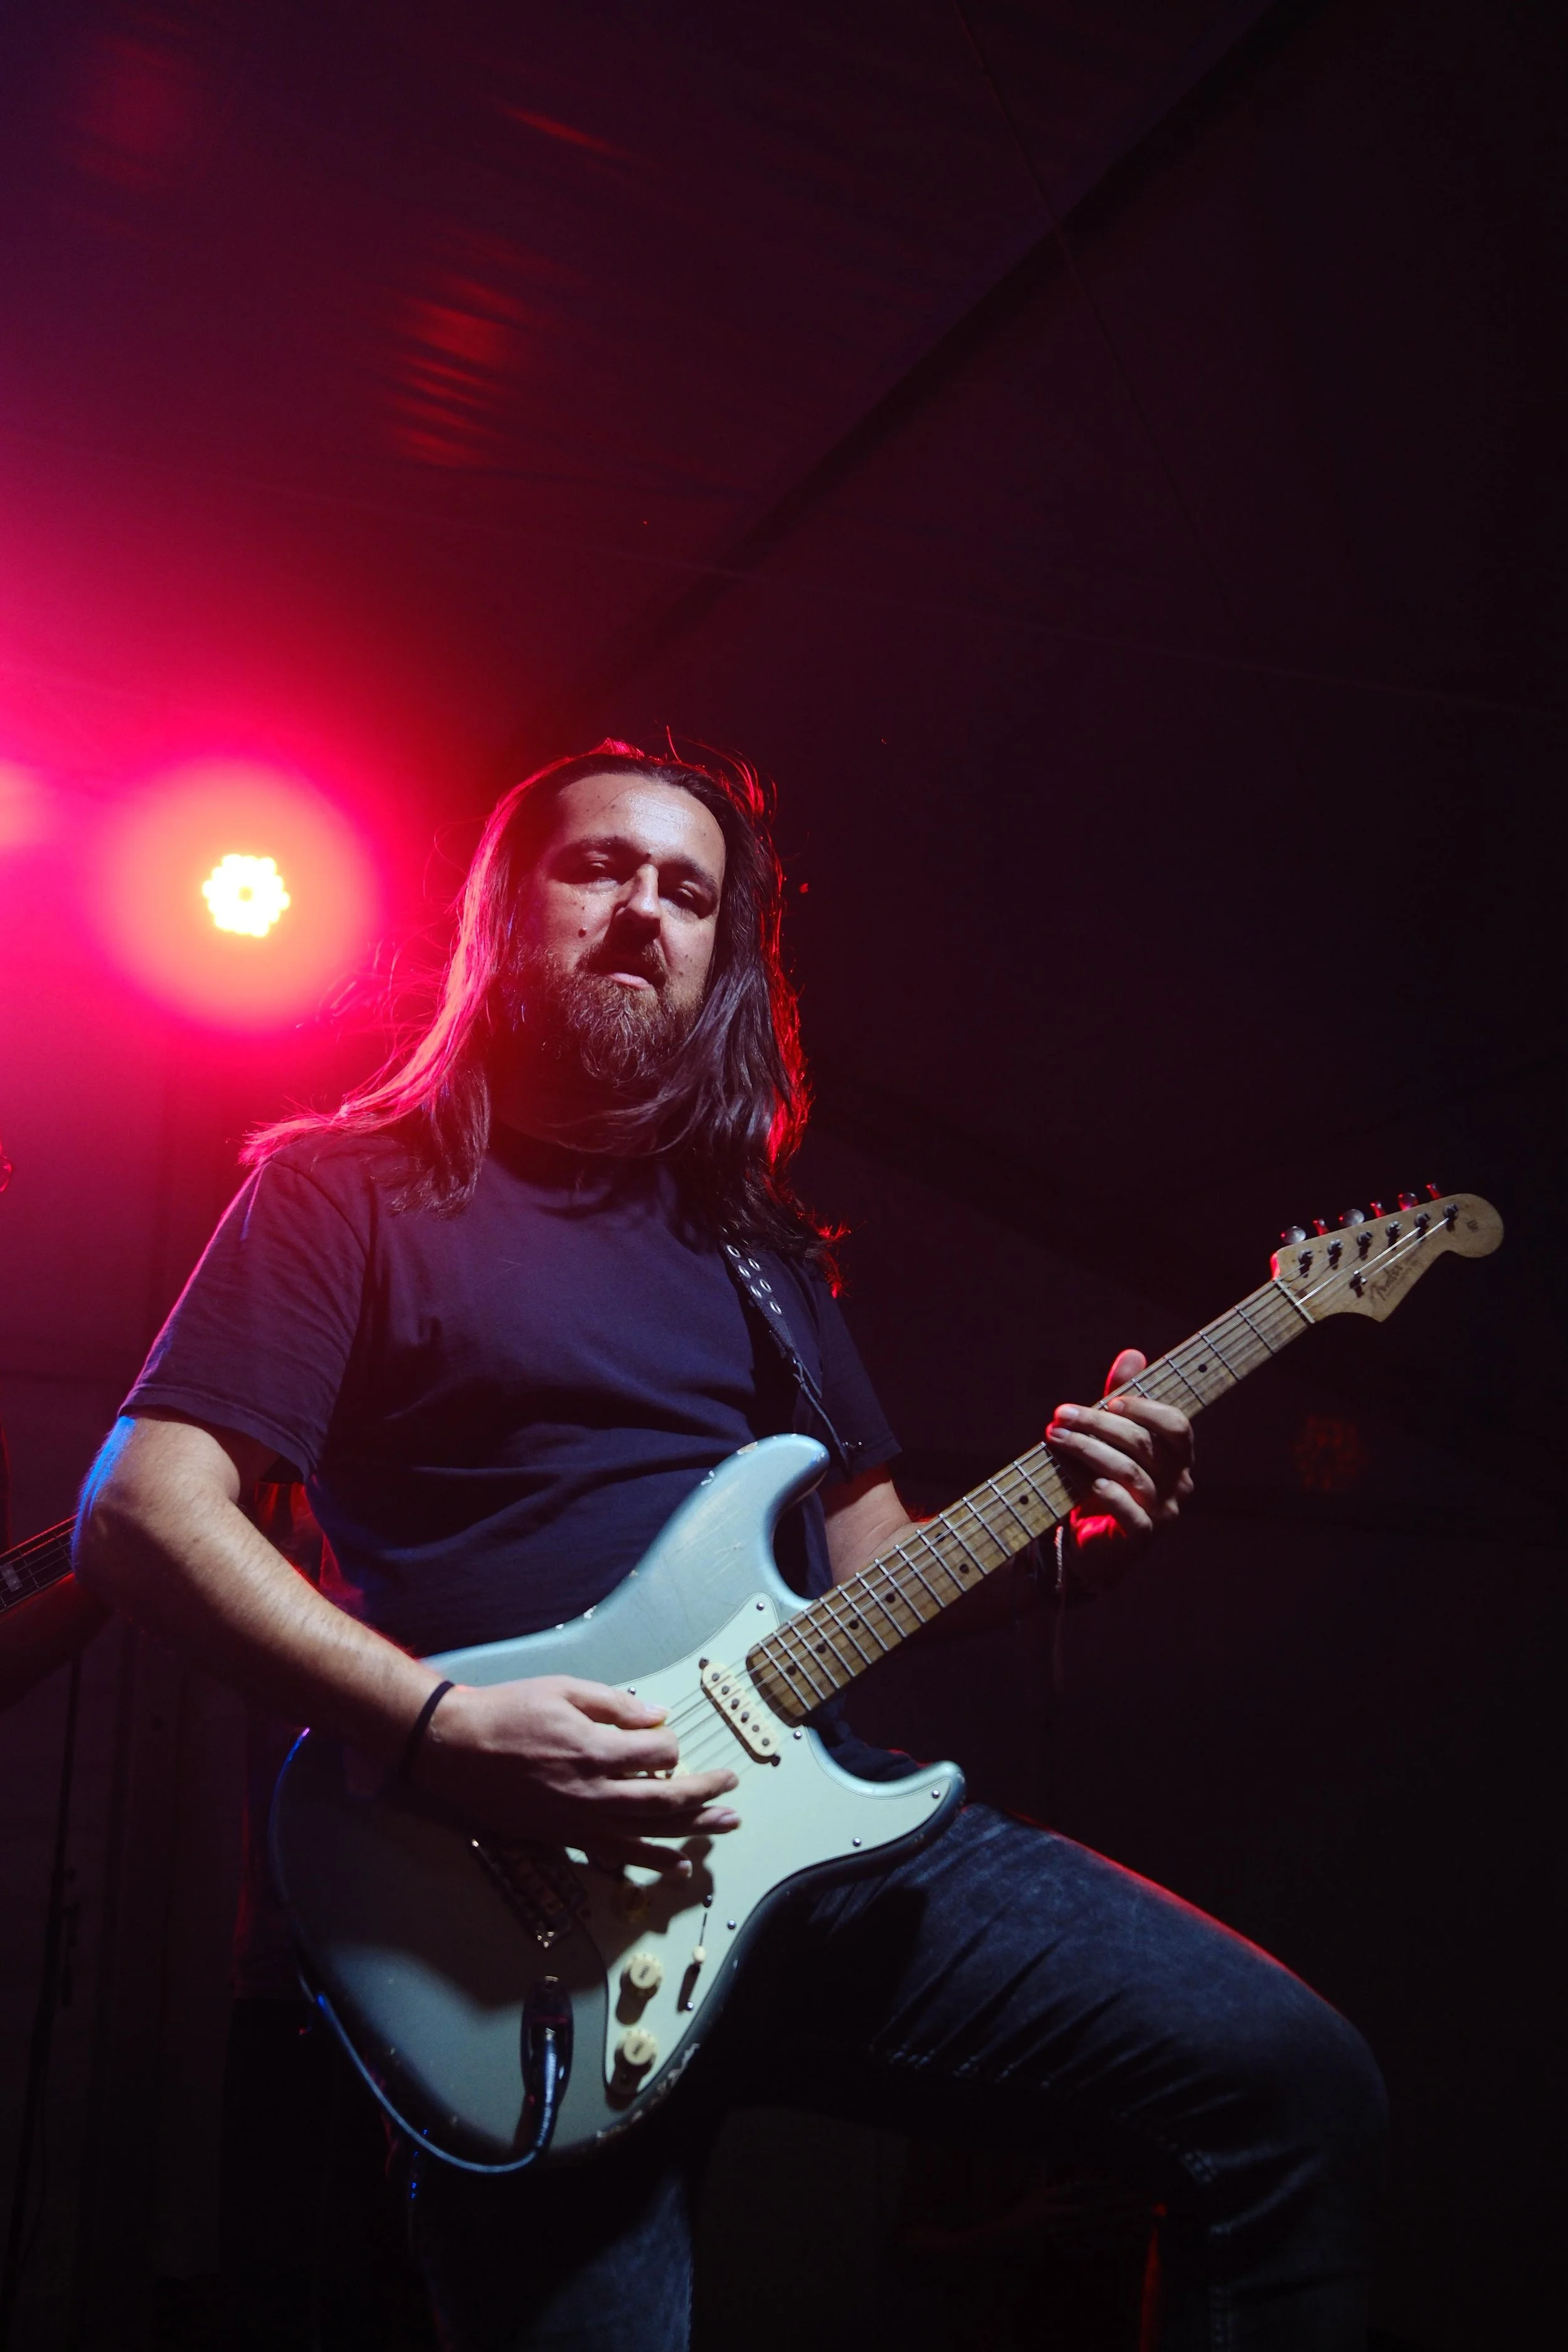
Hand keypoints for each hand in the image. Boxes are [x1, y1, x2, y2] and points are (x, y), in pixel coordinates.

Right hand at [412, 1675, 740, 1874]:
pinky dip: (650, 1862)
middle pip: (664, 1799)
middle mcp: (592, 1792)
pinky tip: (677, 1865)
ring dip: (692, 1828)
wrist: (454, 1749)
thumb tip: (657, 1715)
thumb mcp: (562, 1689)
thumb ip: (613, 1704)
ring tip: (726, 1824)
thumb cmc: (507, 1712)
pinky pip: (617, 1855)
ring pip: (649, 1832)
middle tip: (732, 1785)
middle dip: (704, 1792)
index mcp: (592, 1749)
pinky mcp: (565, 1838)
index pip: (656, 1752)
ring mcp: (579, 1821)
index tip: (665, 1735)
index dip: (670, 1743)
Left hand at [1046, 1348, 1193, 1591]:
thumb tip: (1133, 1354)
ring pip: (1130, 1472)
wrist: (1089, 1542)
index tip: (1110, 1399)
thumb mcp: (1110, 1436)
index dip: (1146, 1408)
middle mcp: (1178, 1484)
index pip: (1177, 1426)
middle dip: (1098, 1424)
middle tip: (1061, 1415)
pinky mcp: (1142, 1537)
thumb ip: (1122, 1398)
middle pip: (1144, 1444)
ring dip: (1088, 1450)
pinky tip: (1084, 1481)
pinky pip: (1130, 1512)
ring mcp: (1163, 1512)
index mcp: (1178, 1457)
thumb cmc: (1103, 1480)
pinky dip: (1106, 1493)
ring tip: (1055, 1437)